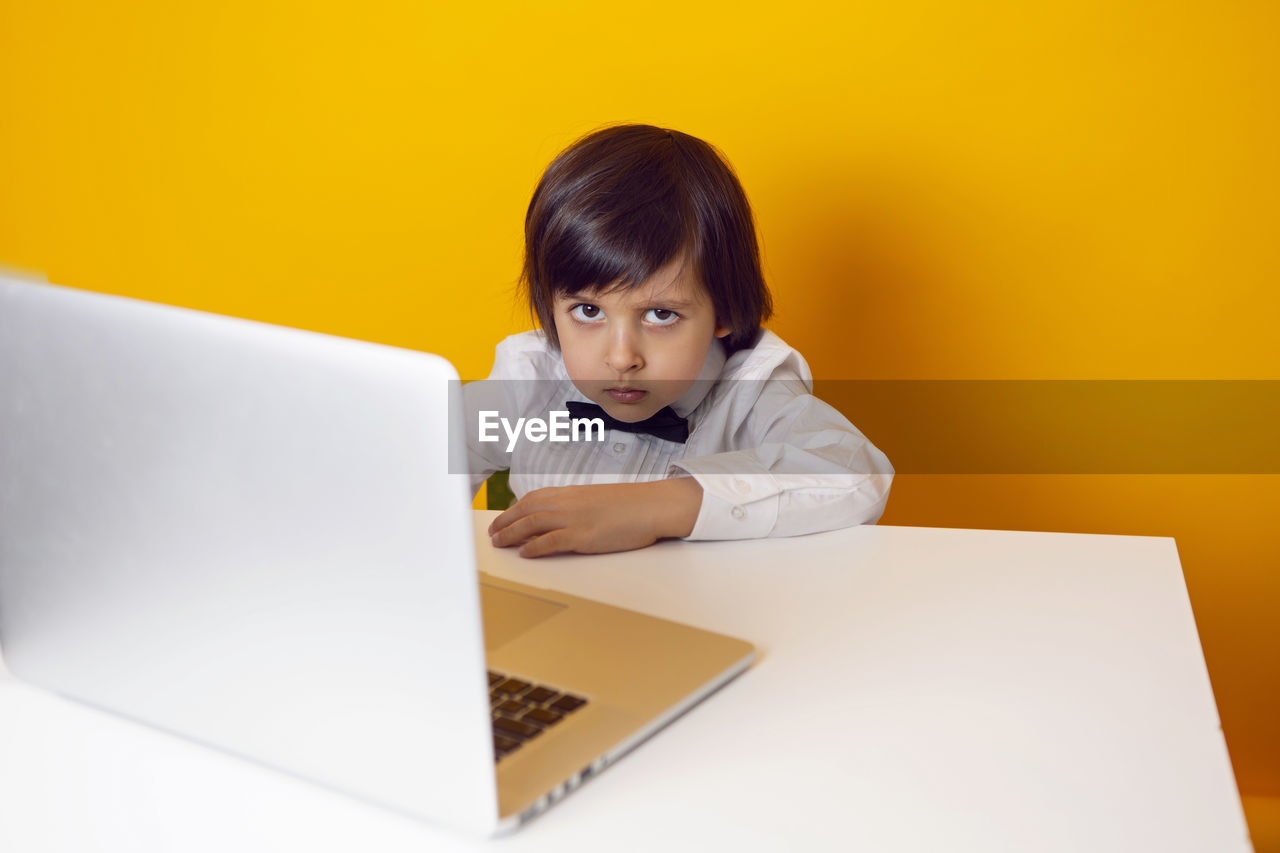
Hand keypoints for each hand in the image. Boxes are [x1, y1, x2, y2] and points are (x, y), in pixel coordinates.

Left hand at [488, 478, 702, 557]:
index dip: (515, 509)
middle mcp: (568, 503)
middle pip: (527, 510)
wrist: (653, 505)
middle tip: (493, 533)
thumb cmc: (632, 505)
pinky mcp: (582, 535)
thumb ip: (579, 506)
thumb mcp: (599, 500)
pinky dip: (534, 547)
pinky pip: (550, 542)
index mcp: (572, 493)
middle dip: (506, 522)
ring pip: (532, 525)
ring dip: (511, 534)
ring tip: (499, 543)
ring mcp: (574, 519)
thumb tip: (565, 517)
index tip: (504, 518)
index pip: (534, 499)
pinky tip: (524, 553)